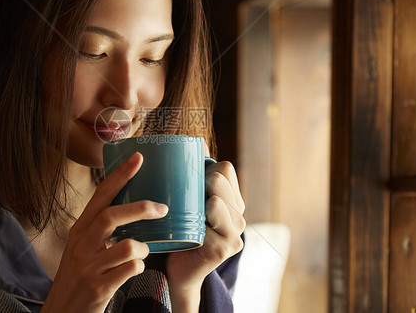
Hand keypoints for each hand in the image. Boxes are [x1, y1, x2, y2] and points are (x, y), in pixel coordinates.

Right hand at [41, 152, 167, 312]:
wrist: (61, 312)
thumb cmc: (78, 275)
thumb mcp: (83, 247)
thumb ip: (101, 229)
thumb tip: (133, 206)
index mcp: (80, 229)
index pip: (100, 196)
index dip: (120, 175)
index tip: (138, 158)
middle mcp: (81, 244)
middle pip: (111, 216)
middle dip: (140, 208)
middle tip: (162, 208)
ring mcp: (89, 267)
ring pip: (127, 246)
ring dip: (142, 248)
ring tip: (143, 253)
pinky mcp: (98, 288)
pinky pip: (129, 270)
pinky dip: (138, 267)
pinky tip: (135, 269)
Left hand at [166, 159, 245, 311]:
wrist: (177, 271)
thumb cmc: (180, 232)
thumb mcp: (189, 202)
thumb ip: (196, 176)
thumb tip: (200, 143)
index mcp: (233, 202)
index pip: (225, 169)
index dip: (206, 168)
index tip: (191, 181)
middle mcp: (239, 217)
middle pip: (220, 181)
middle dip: (201, 182)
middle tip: (185, 196)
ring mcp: (233, 235)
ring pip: (216, 203)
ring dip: (198, 205)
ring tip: (186, 214)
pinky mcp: (222, 250)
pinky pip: (205, 228)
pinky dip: (192, 228)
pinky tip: (187, 233)